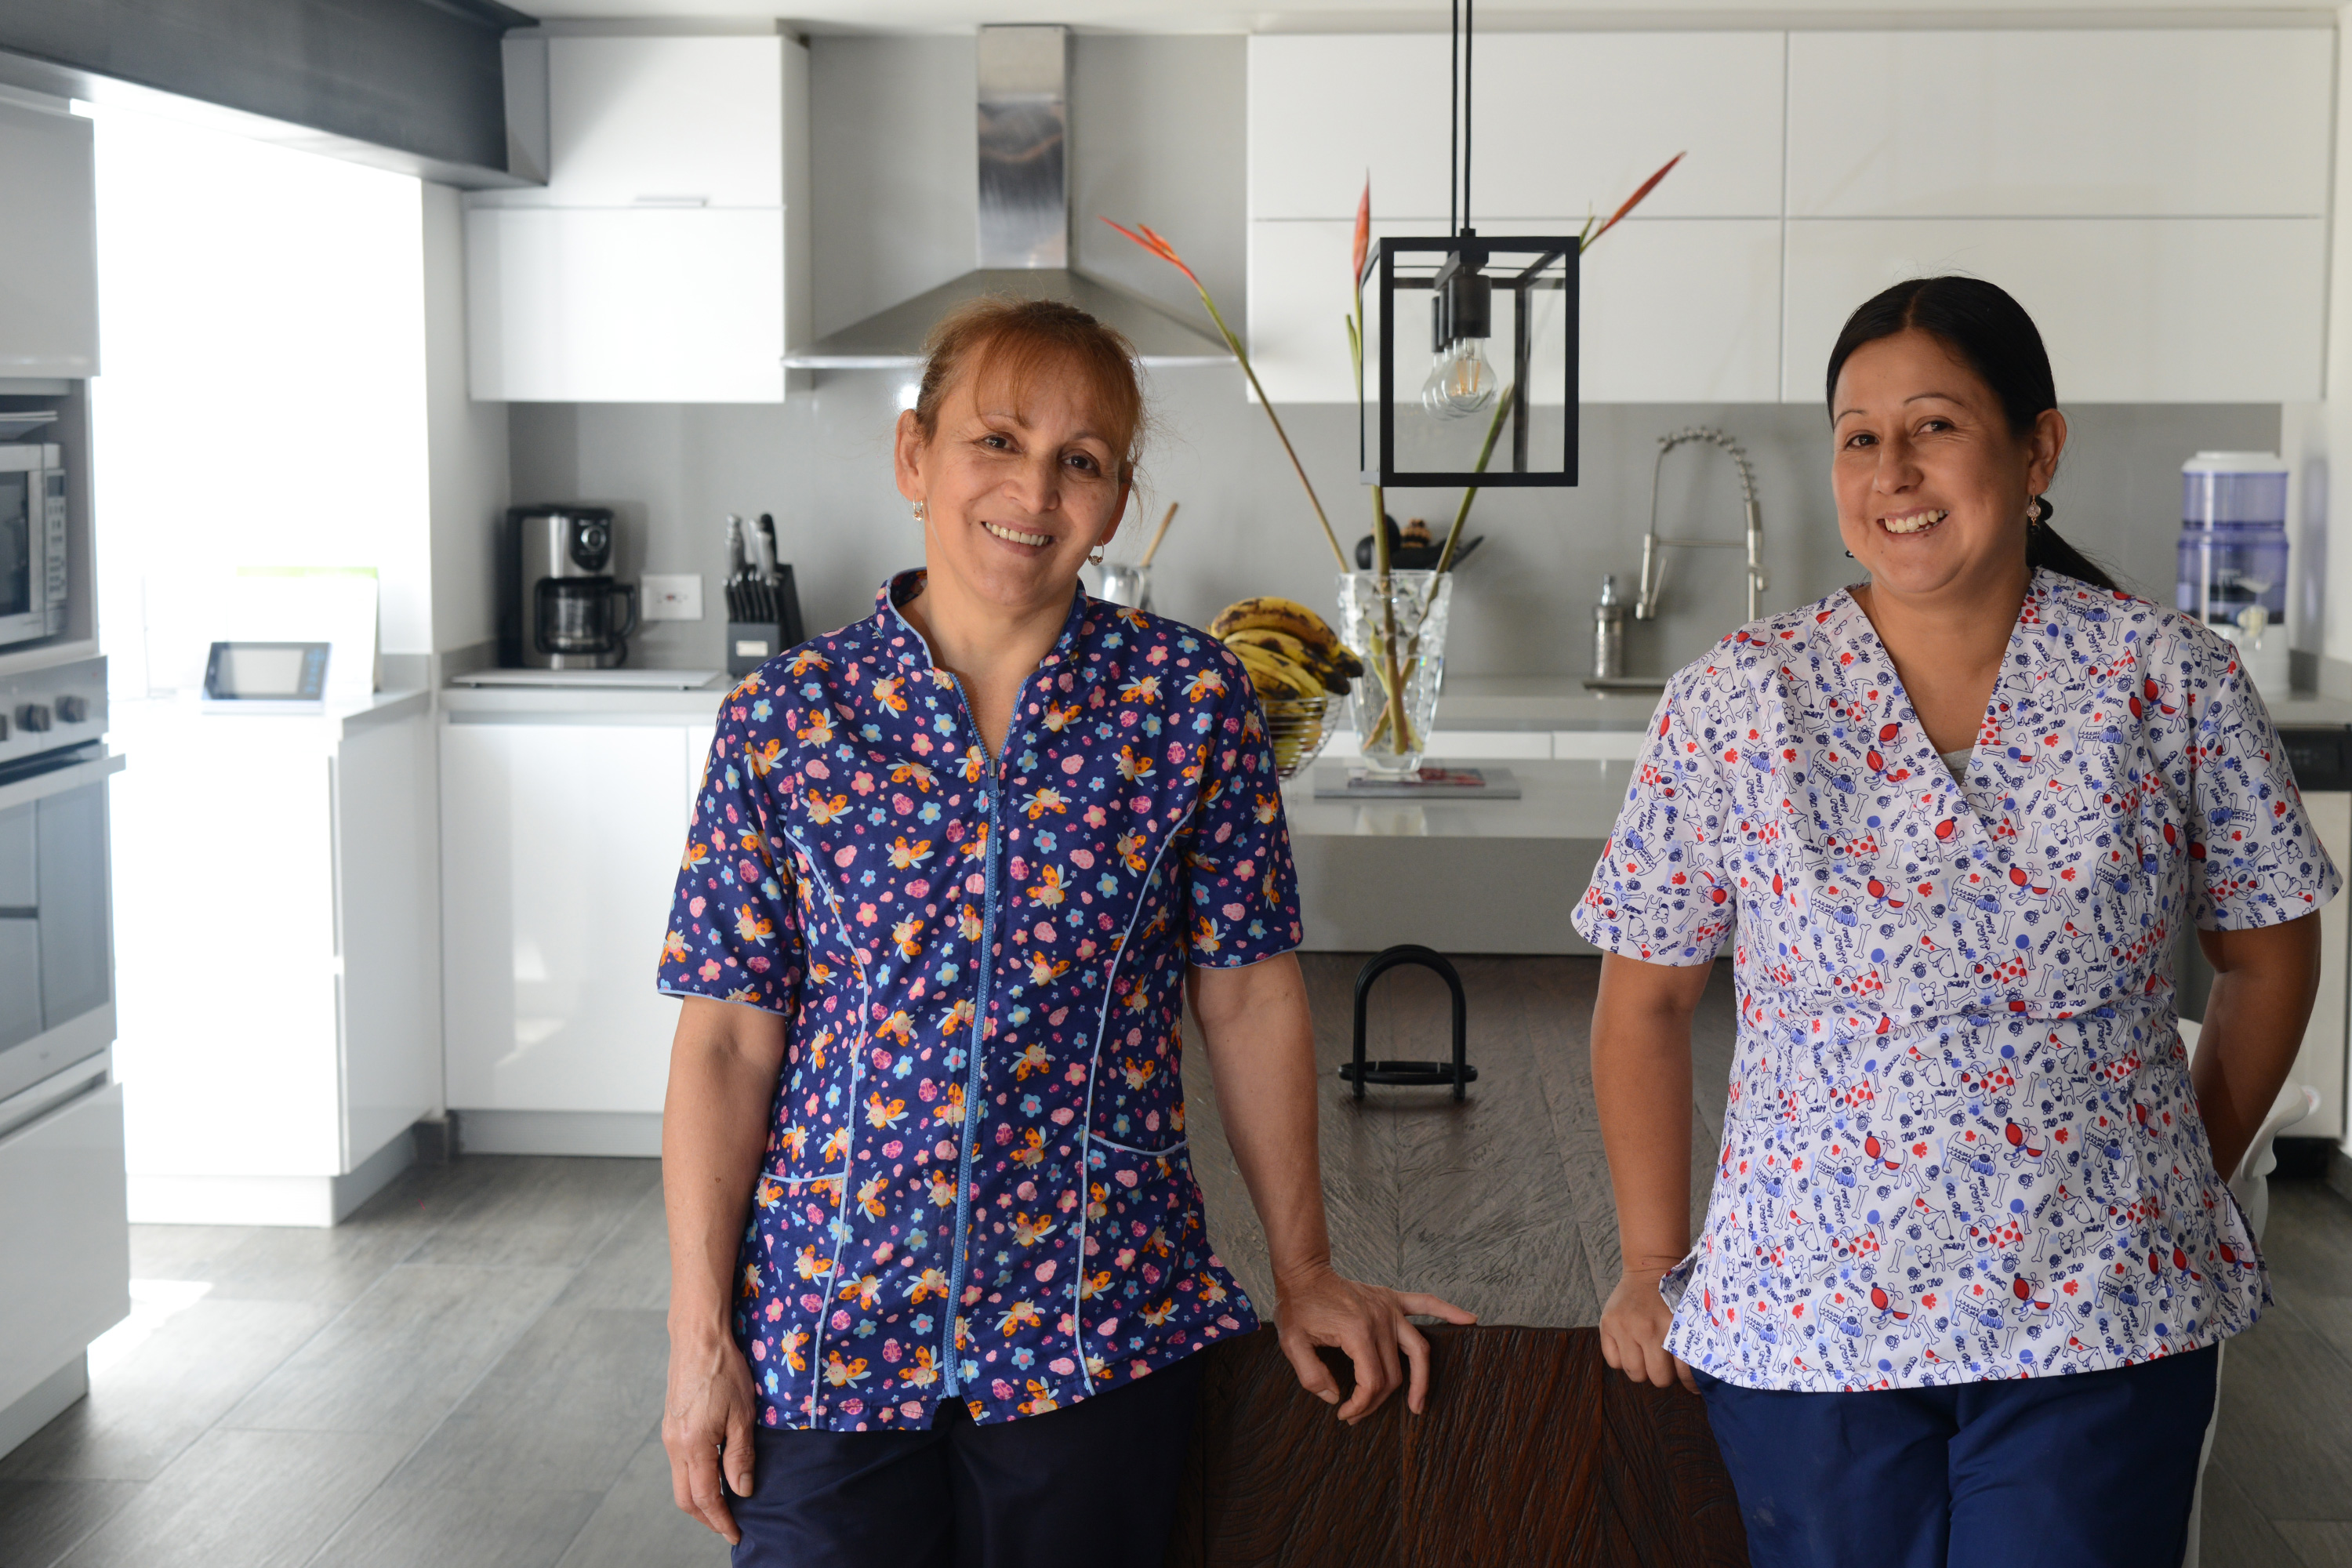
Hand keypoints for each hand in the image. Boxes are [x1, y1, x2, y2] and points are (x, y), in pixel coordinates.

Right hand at [662, 1326, 758, 1542]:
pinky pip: (679, 1465)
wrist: (698, 1339)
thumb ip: (740, 1456)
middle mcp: (675, 1445)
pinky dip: (695, 1480)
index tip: (736, 1533)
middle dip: (707, 1518)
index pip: (705, 1497)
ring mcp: (669, 1436)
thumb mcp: (742, 1414)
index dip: (721, 1520)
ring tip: (724, 1507)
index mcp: (693, 1445)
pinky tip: (712, 1477)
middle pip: (685, 1498)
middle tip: (729, 1527)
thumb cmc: (724, 1371)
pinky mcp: (671, 1426)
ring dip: (700, 1500)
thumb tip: (743, 1491)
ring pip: (680, 1482)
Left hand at [1274, 1263, 1477, 1422]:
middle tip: (1358, 1413)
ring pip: (1417, 1351)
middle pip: (1393, 1374)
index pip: (1372, 1382)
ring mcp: (1389, 1308)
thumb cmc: (1297, 1307)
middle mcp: (1380, 1320)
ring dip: (1421, 1381)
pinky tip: (1469, 1320)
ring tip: (1418, 1404)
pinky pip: (1427, 1304)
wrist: (1303, 1273)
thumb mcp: (1292, 1344)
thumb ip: (1311, 1375)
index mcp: (1357, 1332)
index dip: (1361, 1405)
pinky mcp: (1392, 1299)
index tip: (1345, 1414)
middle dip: (1376, 1401)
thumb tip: (1336, 1397)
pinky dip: (1449, 1311)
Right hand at [1599, 1268, 1695, 1393]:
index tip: (1691, 1386)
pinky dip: (1622, 1359)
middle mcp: (1647, 1328)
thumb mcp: (1688, 1316)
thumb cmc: (1673, 1296)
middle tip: (1666, 1364)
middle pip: (1658, 1378)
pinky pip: (1613, 1362)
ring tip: (1647, 1355)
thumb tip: (1698, 1381)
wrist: (1649, 1268)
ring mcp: (1624, 1326)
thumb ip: (1691, 1344)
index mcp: (1673, 1326)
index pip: (1683, 1373)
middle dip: (1664, 1375)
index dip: (1689, 1383)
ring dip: (1642, 1369)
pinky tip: (1630, 1347)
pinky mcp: (1606, 1324)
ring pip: (1634, 1373)